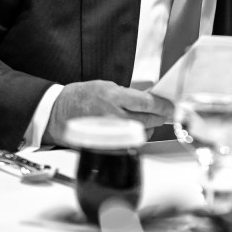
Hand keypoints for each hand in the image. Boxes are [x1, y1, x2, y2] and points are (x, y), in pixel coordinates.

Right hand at [44, 81, 172, 144]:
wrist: (59, 112)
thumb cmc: (81, 97)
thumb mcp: (106, 86)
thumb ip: (129, 95)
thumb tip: (150, 101)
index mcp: (114, 97)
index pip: (148, 103)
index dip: (163, 105)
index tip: (172, 106)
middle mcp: (113, 116)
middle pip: (148, 120)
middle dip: (160, 117)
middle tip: (165, 114)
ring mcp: (110, 133)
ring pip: (141, 134)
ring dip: (149, 128)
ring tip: (148, 121)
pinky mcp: (106, 145)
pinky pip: (129, 144)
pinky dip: (135, 137)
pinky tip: (133, 130)